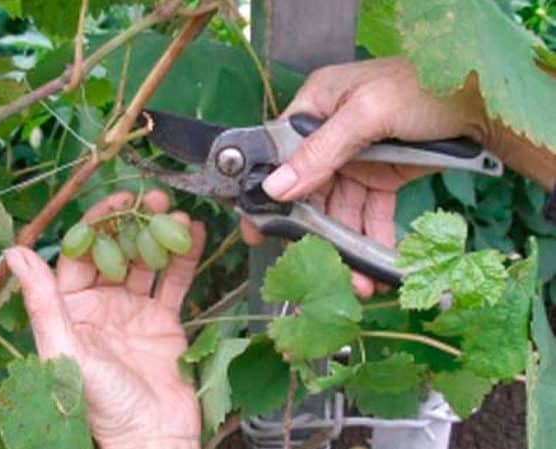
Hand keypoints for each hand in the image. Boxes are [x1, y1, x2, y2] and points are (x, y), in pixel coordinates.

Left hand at [4, 190, 204, 448]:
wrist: (152, 435)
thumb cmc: (102, 405)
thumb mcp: (66, 350)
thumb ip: (41, 302)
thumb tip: (13, 253)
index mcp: (70, 311)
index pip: (79, 255)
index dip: (97, 224)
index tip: (117, 198)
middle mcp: (101, 306)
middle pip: (116, 253)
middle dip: (133, 223)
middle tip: (153, 198)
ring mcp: (134, 312)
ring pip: (146, 262)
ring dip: (160, 235)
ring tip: (178, 211)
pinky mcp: (163, 321)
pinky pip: (174, 282)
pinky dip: (185, 258)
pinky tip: (195, 233)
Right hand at [241, 57, 488, 296]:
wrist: (485, 99)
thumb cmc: (425, 86)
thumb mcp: (368, 113)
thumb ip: (321, 151)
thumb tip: (275, 188)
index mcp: (316, 106)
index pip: (280, 155)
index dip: (269, 194)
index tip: (257, 231)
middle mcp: (330, 133)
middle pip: (310, 190)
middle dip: (315, 231)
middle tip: (317, 268)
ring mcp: (355, 158)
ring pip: (340, 208)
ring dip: (347, 245)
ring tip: (358, 282)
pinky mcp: (382, 176)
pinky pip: (369, 212)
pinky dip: (372, 238)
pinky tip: (378, 267)